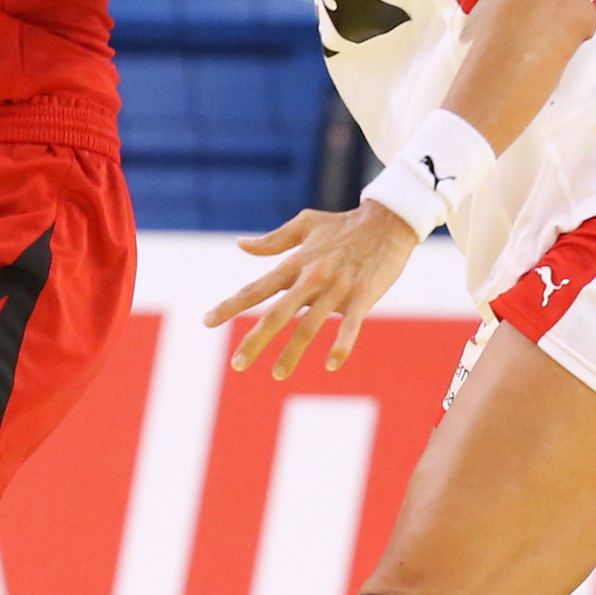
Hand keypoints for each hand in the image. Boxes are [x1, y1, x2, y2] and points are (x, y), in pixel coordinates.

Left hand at [209, 202, 421, 377]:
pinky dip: (341, 346)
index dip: (230, 305)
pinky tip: (330, 365)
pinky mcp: (364, 295)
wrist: (388, 220)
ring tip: (277, 374)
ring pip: (310, 326)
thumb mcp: (305, 224)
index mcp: (295, 262)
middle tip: (236, 364)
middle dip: (255, 340)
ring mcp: (338, 288)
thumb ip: (272, 241)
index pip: (256, 288)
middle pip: (277, 314)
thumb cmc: (344, 224)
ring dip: (292, 352)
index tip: (207, 322)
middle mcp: (312, 277)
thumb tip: (241, 245)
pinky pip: (351, 326)